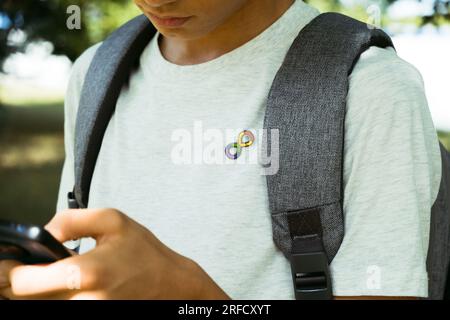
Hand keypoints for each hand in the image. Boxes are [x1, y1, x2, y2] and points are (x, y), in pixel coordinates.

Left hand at [0, 208, 229, 299]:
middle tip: (23, 267)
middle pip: (25, 301)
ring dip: (35, 292)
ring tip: (42, 275)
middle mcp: (83, 302)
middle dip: (17, 283)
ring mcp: (87, 313)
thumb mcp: (112, 220)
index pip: (22, 284)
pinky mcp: (91, 317)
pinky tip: (58, 285)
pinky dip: (50, 297)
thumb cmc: (143, 251)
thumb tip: (41, 235)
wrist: (170, 284)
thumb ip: (70, 220)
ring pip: (40, 306)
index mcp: (85, 273)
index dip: (9, 271)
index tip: (11, 261)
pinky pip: (58, 309)